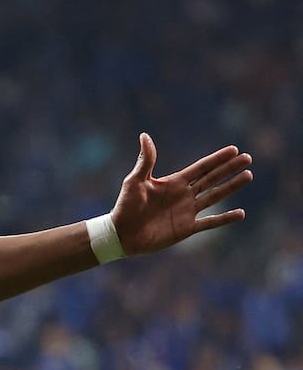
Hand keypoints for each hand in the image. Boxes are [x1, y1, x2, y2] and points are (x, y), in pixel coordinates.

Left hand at [110, 132, 251, 255]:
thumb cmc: (125, 206)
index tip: (234, 150)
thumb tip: (144, 135)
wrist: (121, 233)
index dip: (217, 159)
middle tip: (248, 159)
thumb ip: (146, 160)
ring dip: (231, 187)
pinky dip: (225, 218)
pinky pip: (210, 222)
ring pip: (215, 196)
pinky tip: (241, 213)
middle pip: (212, 179)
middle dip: (229, 169)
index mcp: (174, 182)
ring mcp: (187, 211)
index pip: (201, 168)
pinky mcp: (186, 228)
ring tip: (248, 176)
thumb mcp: (135, 181)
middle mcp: (184, 195)